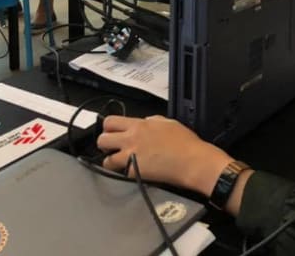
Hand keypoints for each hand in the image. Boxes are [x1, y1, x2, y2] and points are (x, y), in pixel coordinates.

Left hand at [98, 115, 232, 195]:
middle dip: (105, 143)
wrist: (192, 161)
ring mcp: (131, 156)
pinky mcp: (134, 172)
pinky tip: (134, 170)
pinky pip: (120, 173)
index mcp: (140, 125)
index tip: (111, 131)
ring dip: (111, 160)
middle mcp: (132, 139)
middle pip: (102, 139)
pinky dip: (124, 173)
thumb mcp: (169, 123)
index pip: (111, 121)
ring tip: (119, 162)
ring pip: (106, 159)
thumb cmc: (185, 144)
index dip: (108, 127)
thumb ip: (152, 120)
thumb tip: (146, 121)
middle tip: (112, 147)